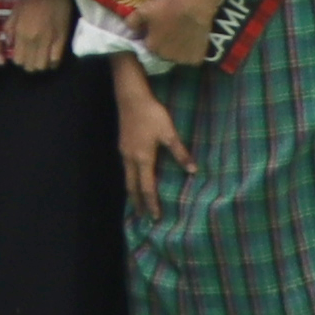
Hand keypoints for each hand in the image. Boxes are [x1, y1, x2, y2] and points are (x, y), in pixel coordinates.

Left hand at [3, 0, 69, 74]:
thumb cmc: (30, 1)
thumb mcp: (14, 13)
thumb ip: (9, 30)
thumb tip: (8, 45)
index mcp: (22, 34)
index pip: (19, 60)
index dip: (19, 61)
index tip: (20, 57)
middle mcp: (35, 41)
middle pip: (31, 66)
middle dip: (29, 65)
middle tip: (30, 59)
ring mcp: (50, 41)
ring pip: (44, 66)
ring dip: (41, 66)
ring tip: (40, 59)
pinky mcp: (62, 40)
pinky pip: (57, 60)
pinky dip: (53, 64)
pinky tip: (50, 60)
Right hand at [113, 57, 191, 212]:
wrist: (130, 97)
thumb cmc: (152, 114)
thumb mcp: (169, 133)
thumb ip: (180, 152)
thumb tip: (192, 170)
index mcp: (143, 158)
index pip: (146, 187)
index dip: (151, 203)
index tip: (155, 217)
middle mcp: (130, 158)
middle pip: (132, 186)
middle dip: (137, 202)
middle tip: (142, 216)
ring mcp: (124, 151)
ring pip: (126, 177)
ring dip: (132, 191)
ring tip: (137, 201)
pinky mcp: (122, 144)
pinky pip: (125, 168)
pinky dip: (130, 179)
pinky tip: (134, 178)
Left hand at [136, 0, 228, 72]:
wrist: (193, 7)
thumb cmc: (166, 8)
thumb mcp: (143, 11)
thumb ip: (132, 22)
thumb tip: (129, 30)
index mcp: (152, 47)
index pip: (150, 46)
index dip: (154, 37)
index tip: (159, 29)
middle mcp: (165, 57)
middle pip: (164, 53)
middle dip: (165, 45)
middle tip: (172, 31)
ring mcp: (182, 60)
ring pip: (178, 57)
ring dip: (178, 50)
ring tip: (183, 36)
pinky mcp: (196, 59)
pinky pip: (192, 58)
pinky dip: (192, 52)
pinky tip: (193, 41)